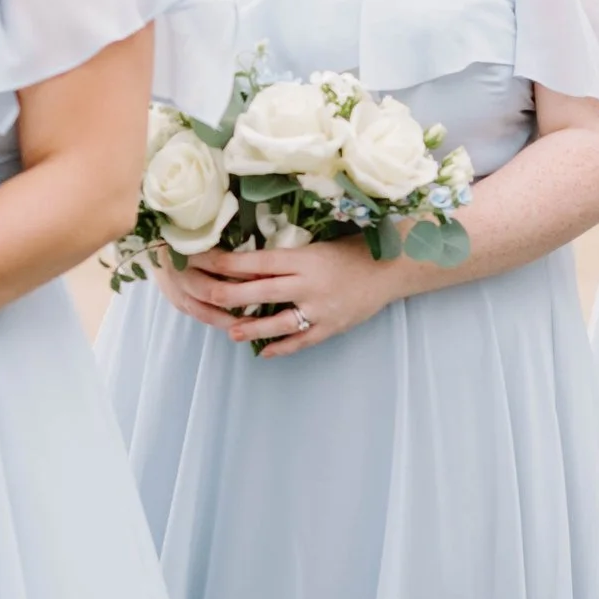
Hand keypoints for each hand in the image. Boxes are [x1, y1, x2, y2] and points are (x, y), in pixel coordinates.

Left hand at [171, 237, 396, 357]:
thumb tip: (248, 262)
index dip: (228, 263)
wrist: (393, 268)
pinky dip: (282, 347)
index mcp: (305, 258)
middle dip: (229, 295)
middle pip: (261, 292)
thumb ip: (288, 256)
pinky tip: (264, 352)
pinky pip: (302, 341)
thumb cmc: (353, 250)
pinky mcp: (332, 328)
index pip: (258, 261)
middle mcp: (310, 284)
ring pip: (278, 322)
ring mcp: (321, 310)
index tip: (205, 261)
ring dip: (252, 328)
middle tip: (205, 296)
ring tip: (231, 332)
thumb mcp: (318, 245)